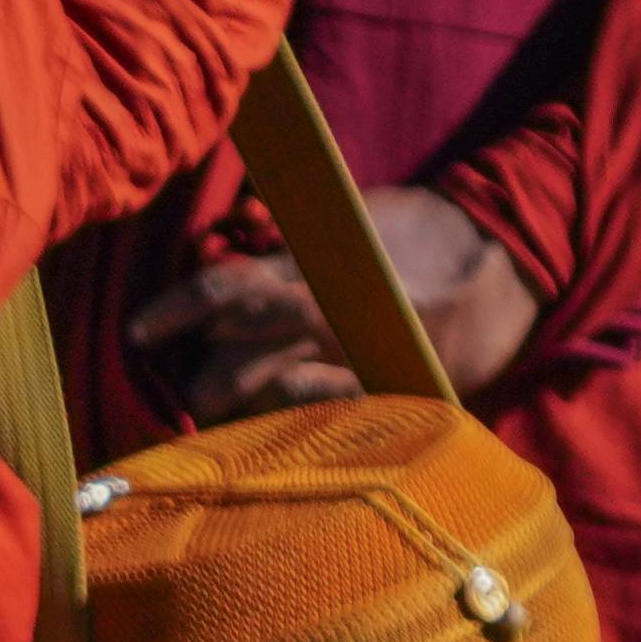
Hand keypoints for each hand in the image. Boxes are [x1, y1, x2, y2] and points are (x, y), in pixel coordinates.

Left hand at [145, 177, 530, 422]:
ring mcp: (357, 356)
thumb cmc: (417, 232)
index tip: (136, 332)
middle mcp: (327, 314)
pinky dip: (291, 416)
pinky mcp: (390, 388)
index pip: (226, 289)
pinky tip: (276, 422)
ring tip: (223, 410)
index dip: (175, 310)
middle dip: (202, 375)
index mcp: (312, 265)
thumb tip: (233, 244)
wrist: (504, 258)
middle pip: (236, 353)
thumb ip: (289, 241)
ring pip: (270, 390)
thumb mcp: (347, 219)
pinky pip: (323, 413)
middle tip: (187, 384)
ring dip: (237, 403)